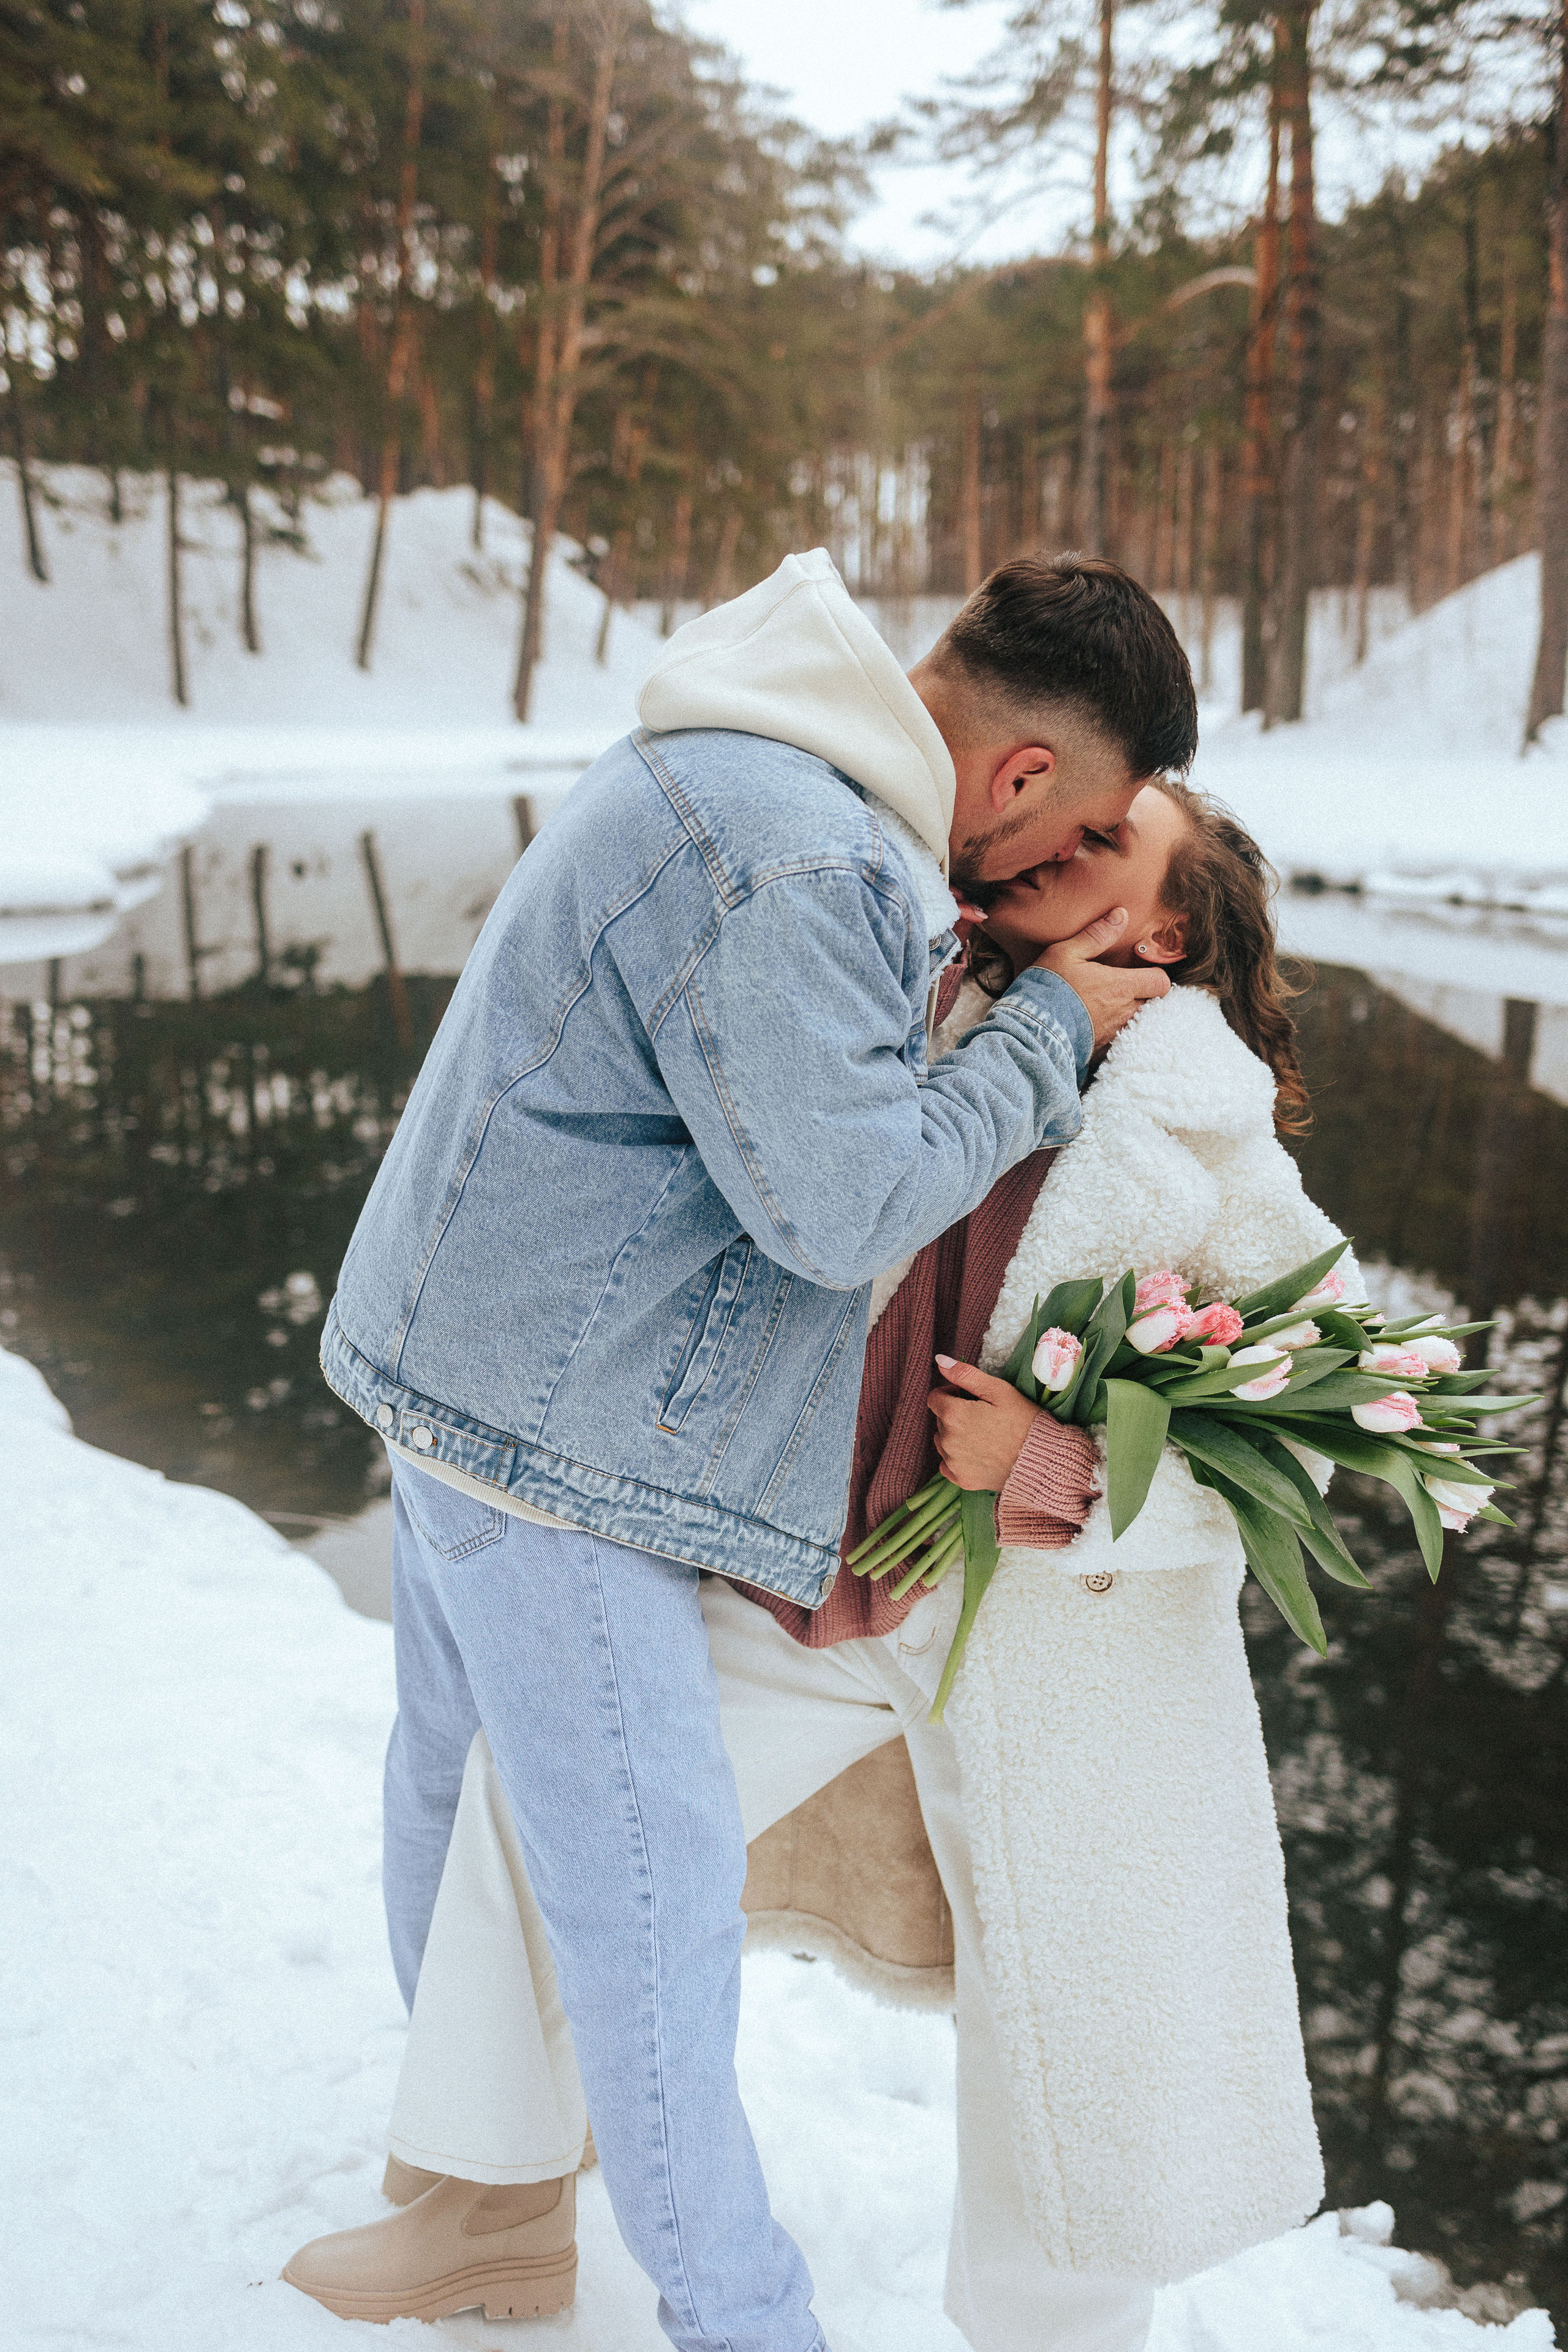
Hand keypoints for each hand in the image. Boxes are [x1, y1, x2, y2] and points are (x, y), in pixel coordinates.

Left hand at [929, 1356, 1042, 1490]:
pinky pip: (947, 1465)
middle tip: (983, 1416)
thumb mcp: (998, 1390)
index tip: (969, 1396)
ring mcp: (953, 1463)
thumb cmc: (1023, 1421)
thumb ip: (965, 1374)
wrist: (1042, 1461)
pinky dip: (957, 1459)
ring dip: (954, 1436)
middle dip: (955, 1414)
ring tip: (983, 1436)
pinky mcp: (961, 1480)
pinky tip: (978, 1454)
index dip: (951, 1393)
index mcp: (954, 1415)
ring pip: (942, 1442)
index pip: (935, 1398)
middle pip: (940, 1420)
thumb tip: (939, 1361)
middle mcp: (947, 1440)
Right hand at [1033, 906, 1169, 1047]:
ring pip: (1137, 1022)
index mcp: (1121, 986)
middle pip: (1153, 1004)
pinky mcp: (1103, 1049)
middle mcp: (1124, 1012)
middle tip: (1126, 988)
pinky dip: (1114, 1030)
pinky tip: (1097, 1024)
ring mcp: (1115, 1033)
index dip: (1155, 976)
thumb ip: (1096, 934)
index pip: (1160, 983)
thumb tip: (1121, 914)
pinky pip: (1119, 1038)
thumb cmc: (1048, 988)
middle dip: (1145, 996)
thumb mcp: (1067, 953)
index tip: (1142, 972)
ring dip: (1129, 1013)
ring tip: (1110, 1006)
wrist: (1031, 1029)